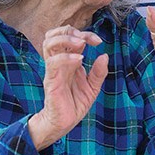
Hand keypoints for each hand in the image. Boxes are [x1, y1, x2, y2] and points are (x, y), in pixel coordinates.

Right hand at [28, 26, 107, 149]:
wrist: (64, 123)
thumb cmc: (75, 104)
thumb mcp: (93, 88)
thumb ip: (99, 72)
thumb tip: (104, 55)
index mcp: (69, 61)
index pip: (71, 37)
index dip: (85, 34)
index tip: (99, 41)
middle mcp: (59, 63)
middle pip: (54, 34)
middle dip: (70, 31)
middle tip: (85, 39)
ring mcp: (53, 70)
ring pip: (49, 43)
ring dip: (66, 39)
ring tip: (80, 44)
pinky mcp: (51, 81)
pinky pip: (53, 62)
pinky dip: (66, 57)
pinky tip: (79, 59)